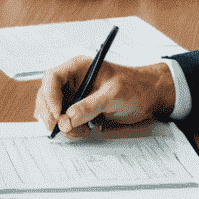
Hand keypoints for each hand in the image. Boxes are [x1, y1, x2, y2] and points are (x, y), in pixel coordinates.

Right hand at [33, 56, 174, 137]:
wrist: (151, 96)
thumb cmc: (135, 87)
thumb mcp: (113, 95)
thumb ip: (88, 107)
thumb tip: (67, 120)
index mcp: (78, 68)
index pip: (52, 78)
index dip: (49, 96)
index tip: (57, 114)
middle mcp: (73, 81)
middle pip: (47, 95)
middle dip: (50, 113)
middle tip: (58, 128)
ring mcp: (76, 95)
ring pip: (54, 110)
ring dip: (61, 123)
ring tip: (79, 130)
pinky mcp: (80, 109)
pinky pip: (65, 119)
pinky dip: (70, 128)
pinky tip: (83, 130)